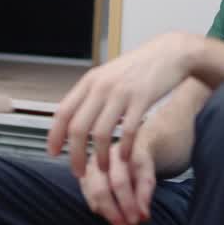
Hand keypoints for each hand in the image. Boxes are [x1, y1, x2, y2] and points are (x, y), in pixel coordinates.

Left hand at [48, 32, 199, 176]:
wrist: (170, 52)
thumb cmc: (140, 67)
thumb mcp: (109, 75)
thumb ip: (92, 95)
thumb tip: (75, 119)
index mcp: (90, 81)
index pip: (63, 112)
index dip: (54, 135)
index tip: (53, 153)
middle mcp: (101, 86)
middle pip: (78, 127)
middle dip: (75, 154)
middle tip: (78, 172)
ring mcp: (121, 93)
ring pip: (101, 133)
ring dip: (100, 156)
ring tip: (103, 169)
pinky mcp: (142, 99)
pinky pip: (129, 130)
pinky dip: (125, 148)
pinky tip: (126, 158)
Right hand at [80, 143, 156, 224]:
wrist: (126, 150)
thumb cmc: (138, 165)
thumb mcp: (147, 175)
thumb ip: (145, 194)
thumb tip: (143, 217)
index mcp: (117, 152)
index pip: (120, 181)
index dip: (127, 204)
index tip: (136, 222)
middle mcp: (99, 157)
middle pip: (101, 189)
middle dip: (114, 213)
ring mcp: (88, 166)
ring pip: (92, 194)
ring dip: (107, 214)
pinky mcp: (83, 175)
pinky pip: (87, 197)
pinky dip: (99, 209)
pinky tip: (111, 217)